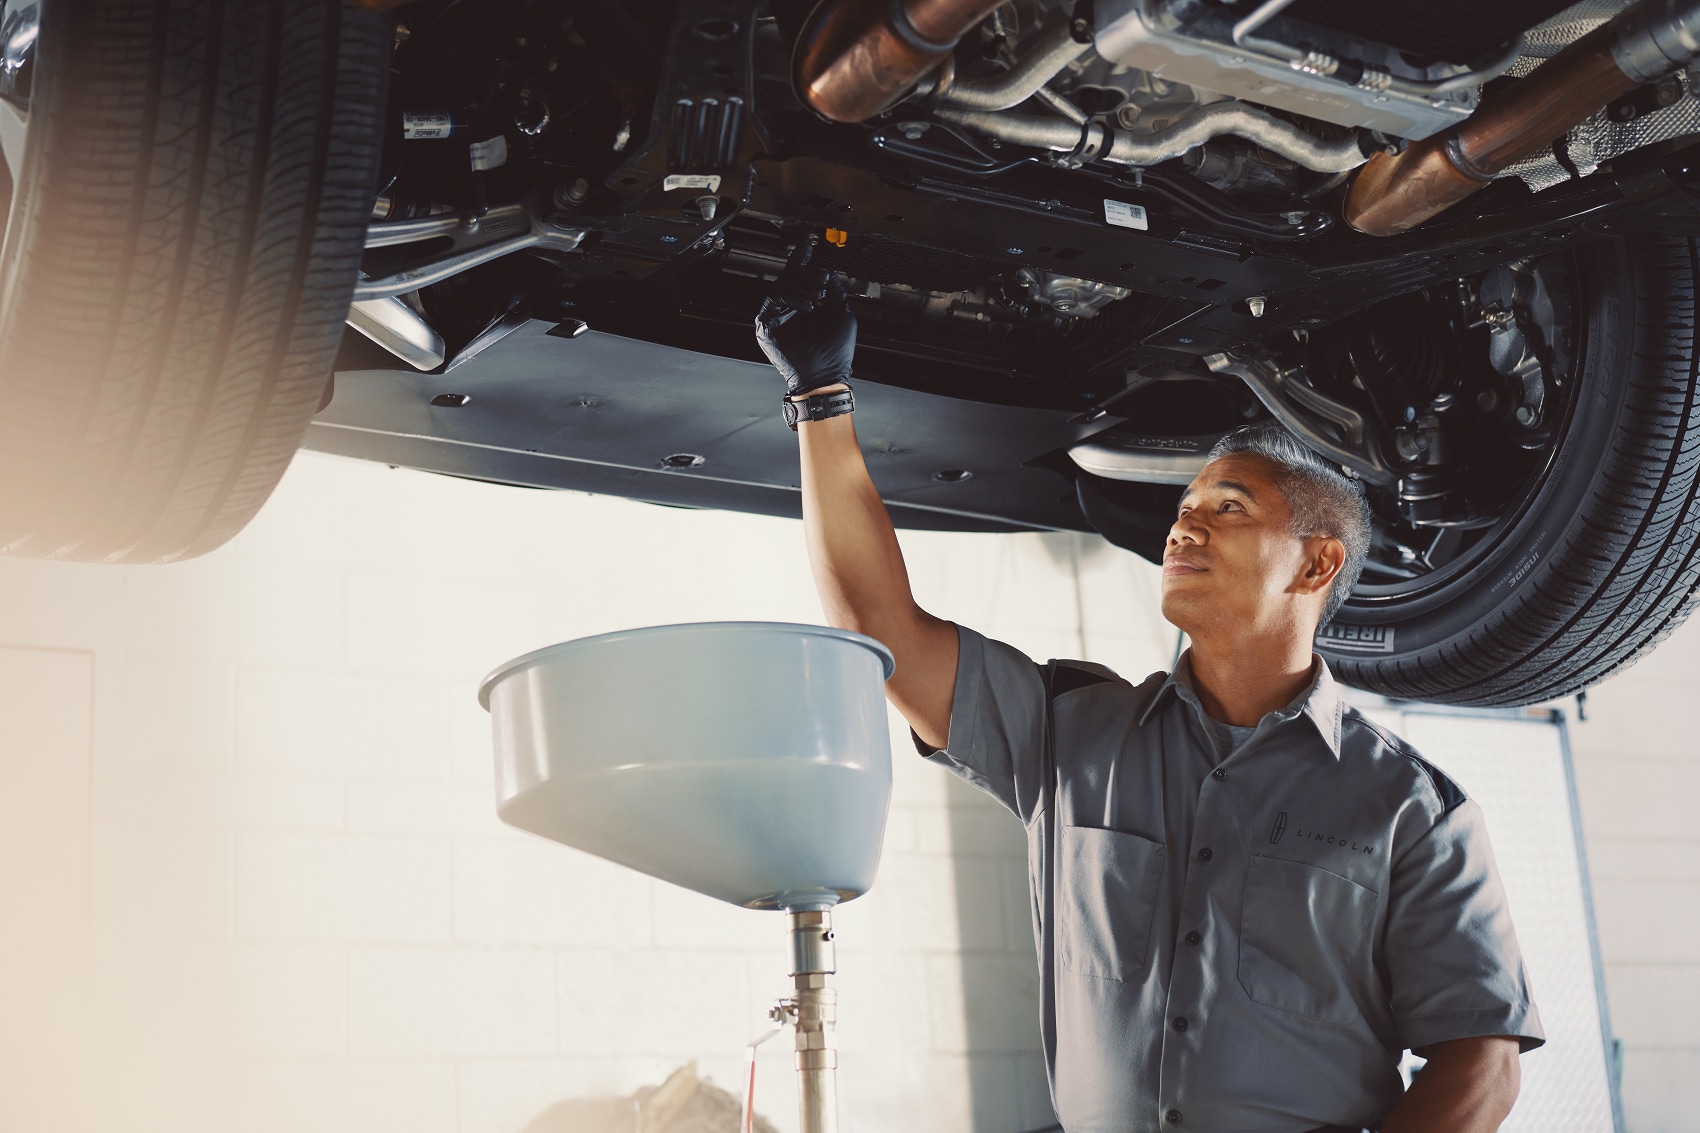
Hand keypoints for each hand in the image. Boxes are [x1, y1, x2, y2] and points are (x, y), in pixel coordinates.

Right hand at [755, 242, 856, 396]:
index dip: (803, 261)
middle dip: (807, 273)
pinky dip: (792, 296)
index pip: (800, 279)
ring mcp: (776, 317)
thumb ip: (836, 291)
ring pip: (781, 285)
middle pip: (790, 278)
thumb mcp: (843, 314)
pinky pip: (774, 298)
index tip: (808, 245)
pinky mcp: (767, 325)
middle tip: (823, 278)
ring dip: (802, 284)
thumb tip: (828, 270)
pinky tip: (809, 305)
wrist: (825, 377)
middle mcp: (789, 310)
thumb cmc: (835, 354)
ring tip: (819, 293)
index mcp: (804, 307)